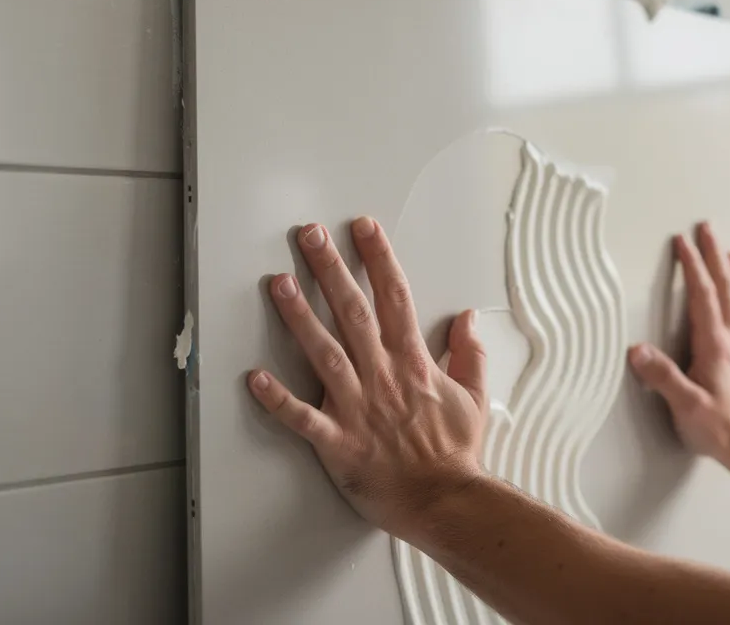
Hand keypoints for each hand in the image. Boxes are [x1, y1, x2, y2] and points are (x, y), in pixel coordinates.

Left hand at [247, 217, 487, 537]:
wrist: (447, 501)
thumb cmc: (456, 454)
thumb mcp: (474, 396)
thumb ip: (469, 354)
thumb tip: (468, 320)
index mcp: (414, 363)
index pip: (395, 297)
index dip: (378, 258)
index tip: (363, 228)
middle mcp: (384, 377)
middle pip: (354, 312)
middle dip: (331, 269)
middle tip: (310, 236)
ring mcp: (359, 407)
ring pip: (325, 352)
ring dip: (300, 316)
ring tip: (279, 284)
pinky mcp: (339, 442)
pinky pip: (303, 418)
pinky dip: (278, 400)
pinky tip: (255, 378)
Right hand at [627, 222, 729, 466]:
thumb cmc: (718, 429)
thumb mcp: (684, 405)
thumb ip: (662, 376)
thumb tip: (637, 350)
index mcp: (714, 345)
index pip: (703, 295)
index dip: (693, 266)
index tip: (683, 242)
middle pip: (725, 288)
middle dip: (715, 256)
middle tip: (708, 230)